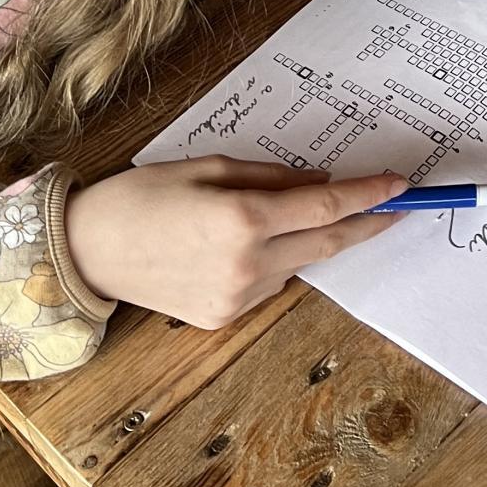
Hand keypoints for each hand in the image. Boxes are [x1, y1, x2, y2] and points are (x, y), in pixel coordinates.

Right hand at [62, 158, 405, 328]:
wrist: (85, 251)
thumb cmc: (142, 196)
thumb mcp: (209, 167)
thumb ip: (271, 177)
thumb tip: (318, 182)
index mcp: (243, 220)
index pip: (326, 206)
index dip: (369, 195)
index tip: (401, 186)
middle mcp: (247, 266)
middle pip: (327, 244)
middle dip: (364, 224)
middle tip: (394, 207)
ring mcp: (236, 300)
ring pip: (297, 265)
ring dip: (307, 240)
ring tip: (276, 215)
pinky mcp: (222, 320)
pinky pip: (268, 285)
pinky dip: (273, 261)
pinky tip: (240, 245)